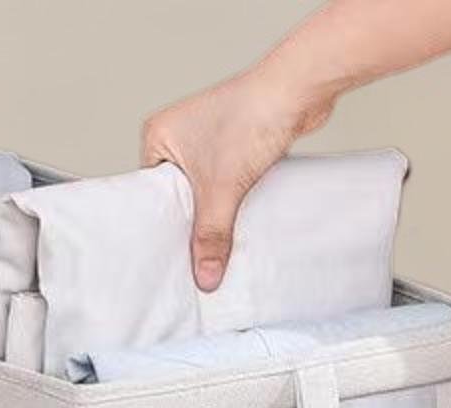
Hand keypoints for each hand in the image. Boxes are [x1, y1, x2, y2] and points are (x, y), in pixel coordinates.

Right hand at [143, 64, 334, 291]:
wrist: (300, 87)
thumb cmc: (253, 115)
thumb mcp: (222, 189)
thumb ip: (211, 237)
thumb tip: (205, 277)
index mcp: (158, 134)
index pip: (150, 194)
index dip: (162, 222)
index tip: (170, 249)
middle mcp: (178, 131)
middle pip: (177, 194)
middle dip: (191, 217)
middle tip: (195, 247)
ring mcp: (207, 133)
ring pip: (203, 187)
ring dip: (214, 207)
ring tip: (218, 228)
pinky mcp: (233, 138)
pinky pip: (224, 178)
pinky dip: (231, 195)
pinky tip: (237, 211)